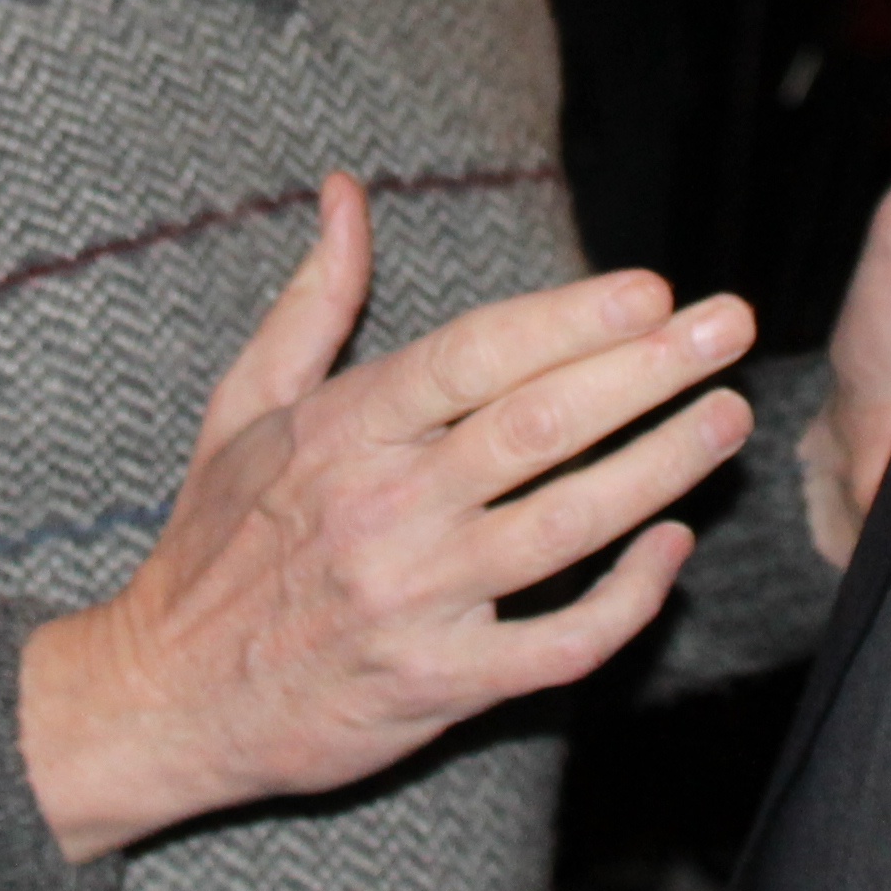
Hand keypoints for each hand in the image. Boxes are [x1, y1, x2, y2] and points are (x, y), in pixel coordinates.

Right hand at [17, 175, 755, 860]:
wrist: (162, 699)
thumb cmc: (213, 542)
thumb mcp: (244, 406)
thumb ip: (312, 299)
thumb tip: (345, 192)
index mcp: (343, 431)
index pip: (475, 357)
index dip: (570, 319)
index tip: (652, 289)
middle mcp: (385, 509)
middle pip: (540, 428)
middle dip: (647, 372)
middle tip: (728, 328)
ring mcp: (416, 601)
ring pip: (566, 527)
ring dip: (661, 469)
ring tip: (728, 418)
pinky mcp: (438, 685)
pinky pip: (558, 643)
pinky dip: (626, 598)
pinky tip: (671, 548)